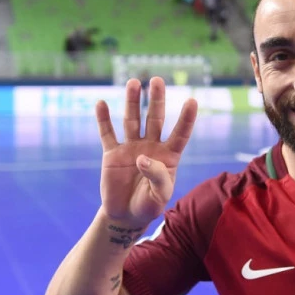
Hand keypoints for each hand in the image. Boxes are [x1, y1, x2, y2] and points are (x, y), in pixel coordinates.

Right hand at [96, 77, 197, 227]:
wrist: (126, 215)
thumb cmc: (149, 205)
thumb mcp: (159, 196)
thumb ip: (156, 176)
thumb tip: (142, 157)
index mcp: (169, 156)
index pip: (180, 134)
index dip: (186, 119)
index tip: (192, 101)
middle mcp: (151, 147)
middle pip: (155, 119)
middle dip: (156, 100)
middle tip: (157, 80)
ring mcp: (131, 148)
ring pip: (132, 120)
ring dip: (132, 102)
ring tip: (134, 83)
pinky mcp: (112, 154)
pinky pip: (107, 134)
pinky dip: (103, 119)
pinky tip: (101, 103)